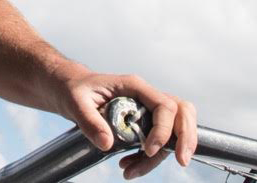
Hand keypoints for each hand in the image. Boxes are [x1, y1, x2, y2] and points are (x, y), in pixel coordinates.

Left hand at [51, 67, 196, 179]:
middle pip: (181, 112)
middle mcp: (145, 96)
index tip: (148, 150)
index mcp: (134, 86)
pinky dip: (149, 158)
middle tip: (180, 161)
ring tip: (131, 171)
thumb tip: (107, 143)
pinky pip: (158, 140)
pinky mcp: (143, 122)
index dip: (163, 129)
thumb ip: (90, 121)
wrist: (70, 90)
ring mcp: (147, 109)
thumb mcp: (76, 103)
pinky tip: (129, 166)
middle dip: (186, 138)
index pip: (164, 105)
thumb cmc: (75, 90)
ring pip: (172, 131)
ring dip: (160, 156)